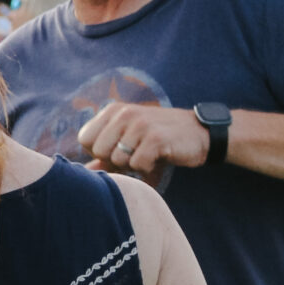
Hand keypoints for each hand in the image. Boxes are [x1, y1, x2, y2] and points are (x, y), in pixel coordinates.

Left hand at [76, 101, 210, 175]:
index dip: (100, 152)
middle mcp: (124, 113)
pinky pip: (137, 165)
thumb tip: (82, 174)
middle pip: (99, 151)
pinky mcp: (156, 138)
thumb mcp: (129, 141)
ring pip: (118, 160)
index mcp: (113, 110)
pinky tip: (159, 158)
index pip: (85, 139)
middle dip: (116, 161)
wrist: (201, 134)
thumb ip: (104, 155)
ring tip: (149, 154)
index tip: (120, 150)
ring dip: (134, 165)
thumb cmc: (160, 140)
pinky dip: (148, 169)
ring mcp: (140, 124)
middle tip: (137, 154)